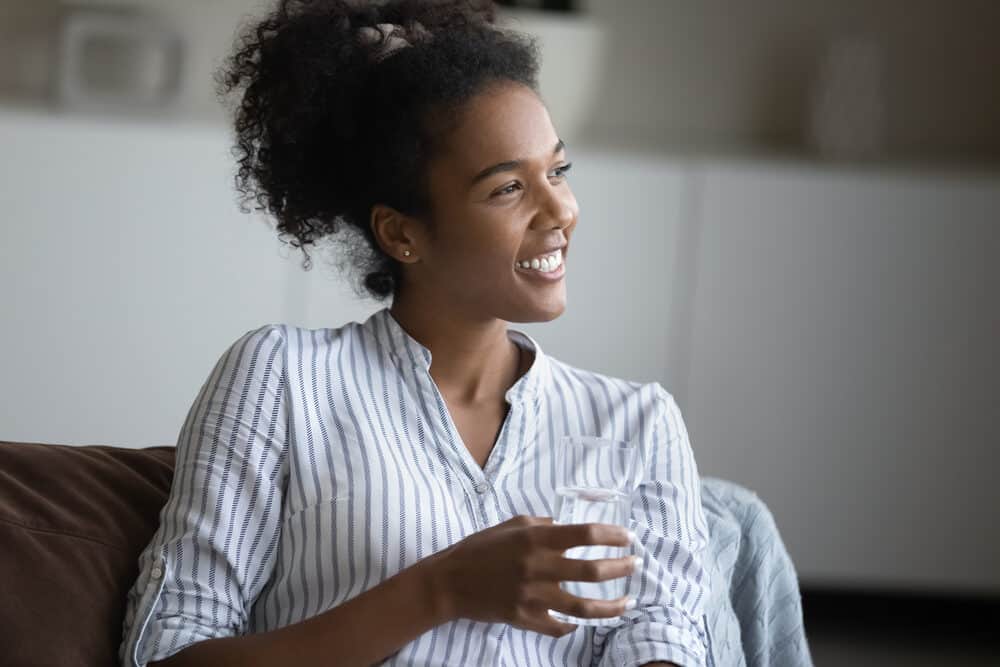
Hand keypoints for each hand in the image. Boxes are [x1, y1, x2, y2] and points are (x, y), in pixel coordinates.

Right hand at [430, 515, 635, 636]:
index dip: (612, 534)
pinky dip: (574, 625)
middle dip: (621, 567)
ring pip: (584, 606)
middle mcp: (539, 568)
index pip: (585, 534)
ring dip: (612, 606)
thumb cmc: (479, 548)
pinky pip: (559, 627)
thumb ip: (541, 525)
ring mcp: (533, 597)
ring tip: (629, 601)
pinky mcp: (525, 619)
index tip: (628, 537)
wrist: (449, 582)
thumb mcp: (511, 525)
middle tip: (635, 564)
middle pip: (592, 571)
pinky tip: (584, 622)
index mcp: (536, 540)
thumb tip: (564, 526)